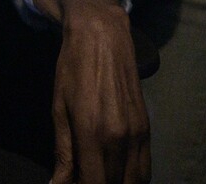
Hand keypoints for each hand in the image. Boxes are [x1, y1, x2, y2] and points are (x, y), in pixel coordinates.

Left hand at [32, 0, 148, 183]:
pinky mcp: (147, 128)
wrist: (102, 35)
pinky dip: (131, 178)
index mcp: (94, 134)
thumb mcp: (59, 110)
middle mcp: (121, 138)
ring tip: (97, 178)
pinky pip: (143, 167)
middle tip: (80, 181)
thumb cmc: (72, 69)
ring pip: (134, 181)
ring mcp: (138, 134)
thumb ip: (63, 154)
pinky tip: (115, 175)